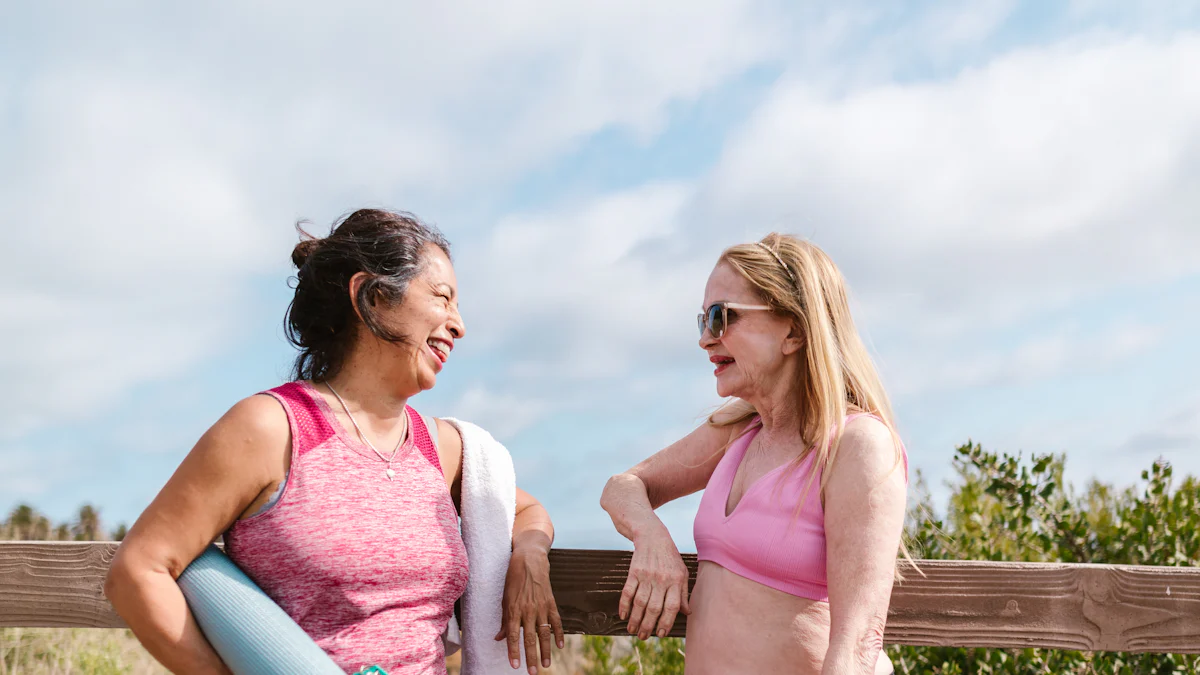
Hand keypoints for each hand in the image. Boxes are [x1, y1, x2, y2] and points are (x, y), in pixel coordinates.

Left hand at [495, 544, 562, 673]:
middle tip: (532, 672)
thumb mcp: (504, 598)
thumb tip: (499, 638)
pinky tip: (560, 646)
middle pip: (530, 638)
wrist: (529, 560)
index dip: (513, 652)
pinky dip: (559, 634)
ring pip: (544, 633)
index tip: (515, 666)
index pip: (513, 635)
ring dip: (545, 650)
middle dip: (531, 657)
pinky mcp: (551, 602)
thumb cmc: (513, 579)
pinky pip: (556, 621)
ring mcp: (541, 606)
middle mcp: (528, 610)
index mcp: (513, 609)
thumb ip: (504, 620)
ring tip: (546, 664)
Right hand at [620, 526, 690, 639]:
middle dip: (648, 626)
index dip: (666, 622)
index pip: (672, 607)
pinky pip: (628, 592)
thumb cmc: (670, 557)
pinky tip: (623, 615)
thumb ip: (684, 593)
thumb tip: (687, 612)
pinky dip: (624, 605)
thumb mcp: (682, 573)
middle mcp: (662, 579)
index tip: (660, 634)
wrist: (653, 536)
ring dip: (635, 619)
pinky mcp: (634, 572)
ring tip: (632, 630)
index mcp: (676, 581)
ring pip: (640, 603)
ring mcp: (647, 575)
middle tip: (643, 637)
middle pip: (654, 608)